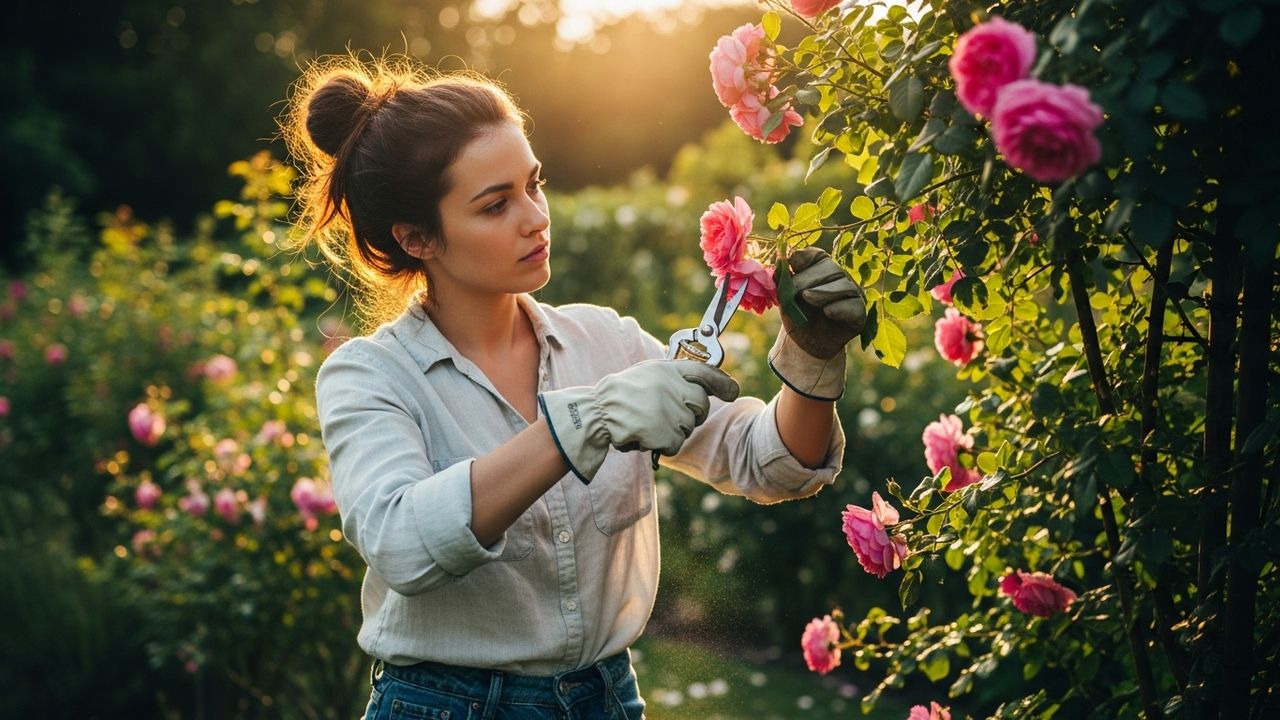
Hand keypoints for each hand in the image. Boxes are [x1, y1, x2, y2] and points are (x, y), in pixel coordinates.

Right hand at [539, 360, 739, 482]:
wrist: (596, 412)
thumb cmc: (622, 394)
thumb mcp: (649, 374)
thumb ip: (676, 377)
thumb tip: (705, 388)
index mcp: (668, 369)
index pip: (704, 373)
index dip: (721, 383)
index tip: (732, 392)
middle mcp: (672, 387)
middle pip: (700, 406)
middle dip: (691, 414)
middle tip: (665, 415)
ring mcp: (668, 411)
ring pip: (687, 428)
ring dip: (672, 430)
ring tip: (647, 422)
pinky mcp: (662, 433)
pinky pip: (674, 444)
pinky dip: (661, 444)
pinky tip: (643, 435)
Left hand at [769, 247, 865, 399]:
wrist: (806, 344)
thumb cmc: (797, 315)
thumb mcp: (785, 298)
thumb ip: (783, 280)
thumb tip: (780, 260)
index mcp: (822, 270)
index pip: (817, 256)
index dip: (804, 258)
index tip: (790, 264)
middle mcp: (841, 279)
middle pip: (831, 269)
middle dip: (810, 278)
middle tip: (794, 290)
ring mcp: (853, 296)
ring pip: (844, 286)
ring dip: (823, 291)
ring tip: (807, 297)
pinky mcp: (859, 315)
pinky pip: (854, 307)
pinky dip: (840, 307)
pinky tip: (827, 311)